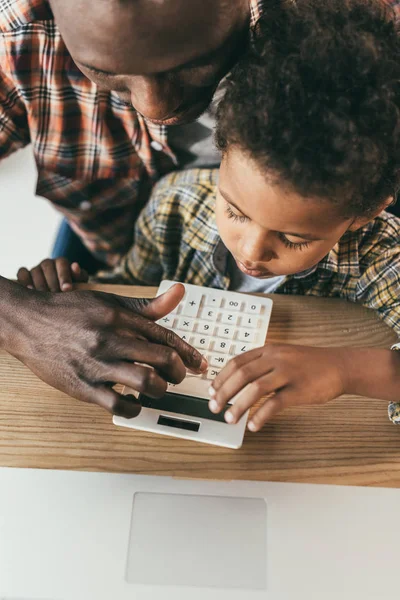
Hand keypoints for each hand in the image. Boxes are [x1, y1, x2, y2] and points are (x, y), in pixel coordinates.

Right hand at [7, 283, 206, 418]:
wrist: (28, 321)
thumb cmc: (70, 311)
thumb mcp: (108, 301)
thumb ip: (145, 306)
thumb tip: (180, 293)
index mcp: (120, 317)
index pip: (165, 337)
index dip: (188, 353)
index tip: (200, 364)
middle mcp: (111, 338)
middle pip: (162, 359)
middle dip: (179, 373)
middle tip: (178, 377)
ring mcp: (97, 364)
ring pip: (146, 382)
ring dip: (160, 390)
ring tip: (157, 389)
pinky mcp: (82, 386)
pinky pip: (118, 405)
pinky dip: (134, 408)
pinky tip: (135, 403)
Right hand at [17, 258, 87, 291]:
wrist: (61, 295)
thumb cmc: (73, 288)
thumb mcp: (79, 282)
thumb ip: (79, 275)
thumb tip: (75, 266)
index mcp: (62, 262)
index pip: (62, 264)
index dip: (64, 276)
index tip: (67, 288)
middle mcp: (48, 263)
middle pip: (47, 266)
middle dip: (52, 282)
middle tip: (56, 294)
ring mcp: (36, 268)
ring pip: (35, 270)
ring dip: (39, 283)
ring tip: (44, 295)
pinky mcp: (26, 275)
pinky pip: (22, 273)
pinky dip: (24, 279)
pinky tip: (29, 290)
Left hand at [208, 344, 345, 431]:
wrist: (341, 366)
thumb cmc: (310, 364)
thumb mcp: (283, 355)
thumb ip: (263, 364)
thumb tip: (239, 380)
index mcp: (269, 350)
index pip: (237, 362)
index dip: (221, 377)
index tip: (211, 390)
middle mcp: (275, 359)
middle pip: (242, 374)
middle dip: (224, 392)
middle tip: (214, 407)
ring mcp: (288, 373)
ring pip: (255, 388)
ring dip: (239, 405)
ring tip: (230, 419)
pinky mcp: (300, 390)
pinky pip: (275, 403)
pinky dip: (261, 415)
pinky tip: (254, 425)